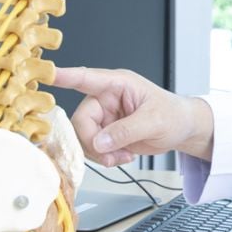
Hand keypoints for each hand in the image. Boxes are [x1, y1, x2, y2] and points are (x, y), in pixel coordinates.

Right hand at [50, 66, 212, 164]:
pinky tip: (123, 156)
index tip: (49, 74)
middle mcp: (106, 99)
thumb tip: (101, 142)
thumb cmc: (173, 115)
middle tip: (110, 155)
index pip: (87, 78)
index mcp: (118, 84)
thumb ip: (126, 131)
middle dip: (92, 141)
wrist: (182, 130)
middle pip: (81, 120)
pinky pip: (92, 148)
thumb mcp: (154, 121)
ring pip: (83, 137)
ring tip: (122, 157)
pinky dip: (104, 157)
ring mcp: (104, 117)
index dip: (66, 76)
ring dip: (100, 153)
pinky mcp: (105, 133)